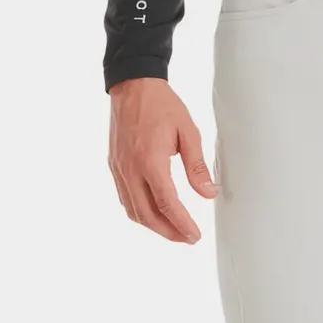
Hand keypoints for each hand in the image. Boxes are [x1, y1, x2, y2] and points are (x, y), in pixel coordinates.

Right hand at [108, 78, 216, 243]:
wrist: (132, 84)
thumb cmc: (161, 104)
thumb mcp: (188, 132)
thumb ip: (197, 167)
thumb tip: (208, 194)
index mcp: (150, 161)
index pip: (167, 204)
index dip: (182, 224)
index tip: (194, 235)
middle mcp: (130, 169)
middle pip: (148, 215)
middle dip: (169, 232)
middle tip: (188, 238)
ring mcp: (119, 169)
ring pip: (133, 211)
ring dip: (154, 226)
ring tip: (173, 230)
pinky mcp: (114, 166)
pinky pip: (125, 198)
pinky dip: (140, 212)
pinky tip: (154, 213)